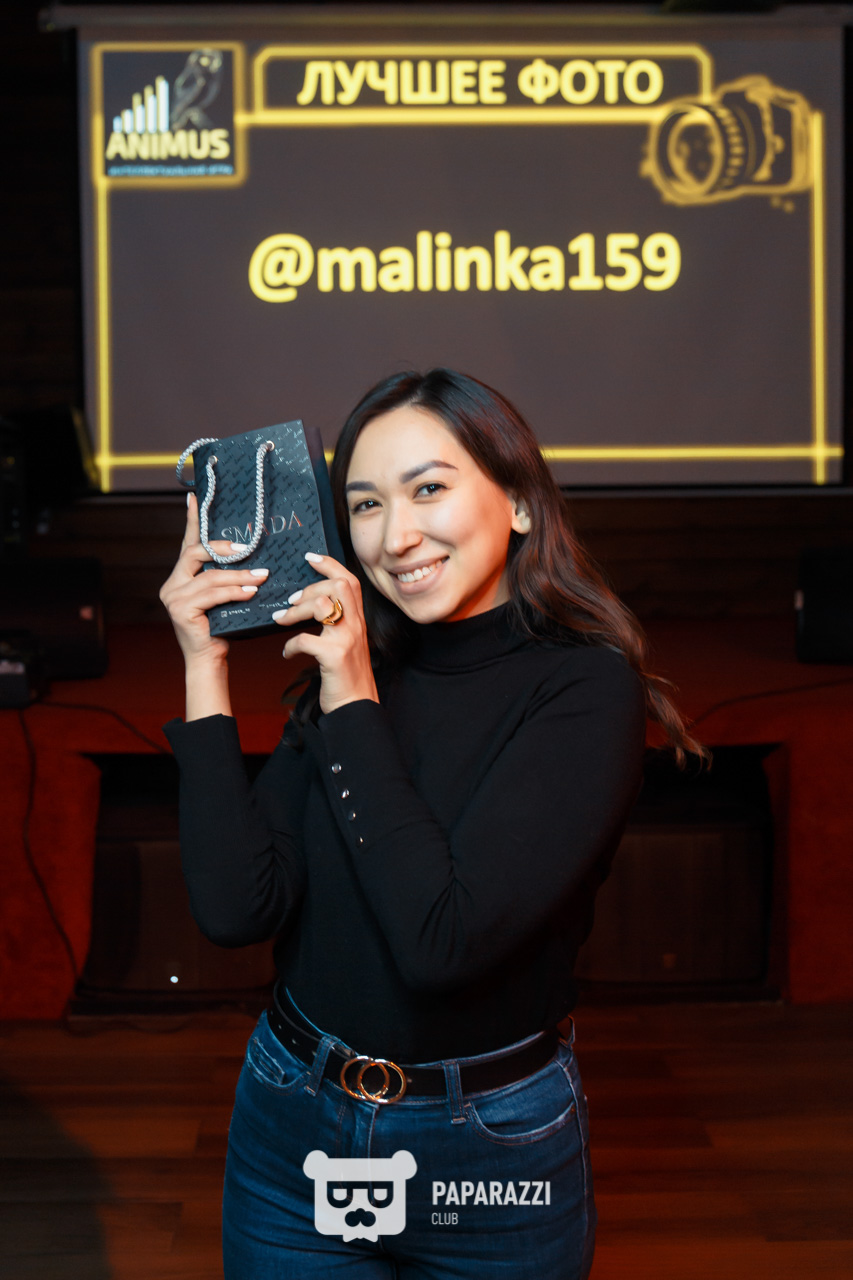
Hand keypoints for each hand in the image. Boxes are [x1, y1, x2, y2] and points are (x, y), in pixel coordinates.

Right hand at [159, 492, 269, 666]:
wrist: (209, 659)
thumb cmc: (221, 627)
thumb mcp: (224, 597)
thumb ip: (225, 577)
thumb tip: (251, 555)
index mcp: (180, 577)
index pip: (188, 544)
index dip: (192, 521)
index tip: (194, 498)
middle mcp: (172, 584)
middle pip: (196, 554)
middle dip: (224, 550)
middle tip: (248, 549)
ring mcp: (173, 598)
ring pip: (210, 577)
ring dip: (239, 575)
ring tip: (261, 576)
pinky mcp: (181, 610)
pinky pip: (212, 595)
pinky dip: (235, 592)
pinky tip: (251, 592)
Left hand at [273, 553, 378, 714]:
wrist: (355, 706)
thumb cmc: (346, 675)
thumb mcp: (346, 643)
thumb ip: (336, 622)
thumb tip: (312, 604)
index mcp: (357, 620)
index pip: (349, 580)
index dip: (329, 564)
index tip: (310, 556)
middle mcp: (355, 625)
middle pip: (338, 585)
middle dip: (311, 587)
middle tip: (292, 600)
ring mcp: (346, 640)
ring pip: (322, 606)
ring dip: (296, 611)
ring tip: (282, 620)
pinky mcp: (334, 657)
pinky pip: (305, 640)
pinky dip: (290, 645)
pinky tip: (287, 653)